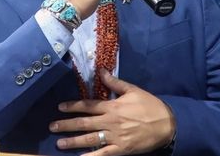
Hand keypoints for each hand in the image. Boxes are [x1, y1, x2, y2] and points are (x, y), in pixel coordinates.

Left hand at [50, 69, 175, 154]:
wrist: (167, 124)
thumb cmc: (150, 105)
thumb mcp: (133, 90)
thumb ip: (115, 82)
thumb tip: (101, 71)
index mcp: (112, 106)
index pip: (88, 105)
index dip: (73, 106)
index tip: (60, 107)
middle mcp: (110, 121)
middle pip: (84, 123)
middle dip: (66, 125)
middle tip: (52, 127)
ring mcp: (115, 136)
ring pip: (90, 139)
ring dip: (73, 141)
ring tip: (59, 143)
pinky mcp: (121, 149)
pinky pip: (103, 154)